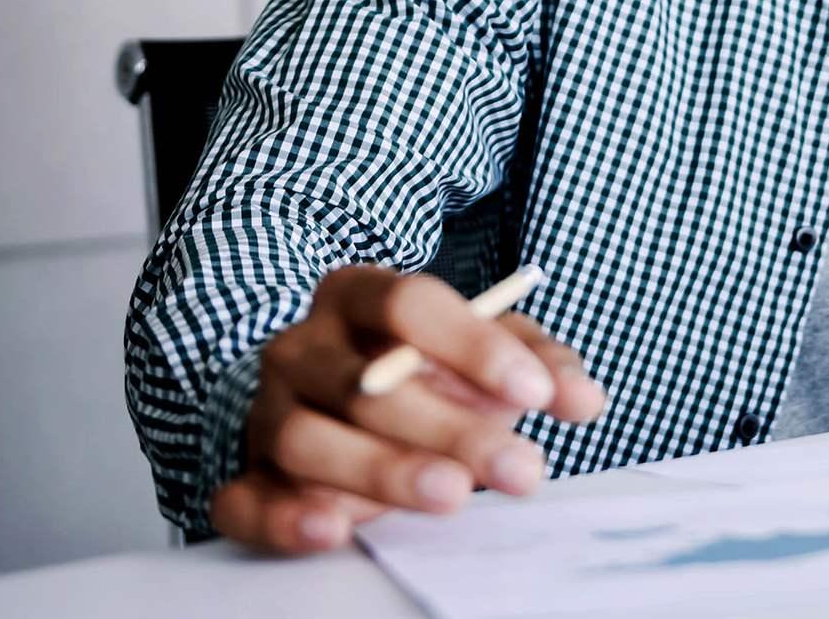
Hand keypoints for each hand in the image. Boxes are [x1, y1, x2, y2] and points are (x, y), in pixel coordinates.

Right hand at [210, 264, 607, 554]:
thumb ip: (540, 366)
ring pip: (306, 439)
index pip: (407, 303)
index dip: (472, 346)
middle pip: (363, 384)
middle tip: (521, 469)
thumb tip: (584, 399)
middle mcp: (302, 347)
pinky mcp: (248, 477)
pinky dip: (283, 519)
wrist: (343, 402)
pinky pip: (244, 500)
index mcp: (357, 296)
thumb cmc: (426, 373)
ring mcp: (267, 412)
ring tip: (451, 497)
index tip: (533, 394)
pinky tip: (335, 531)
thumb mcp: (486, 354)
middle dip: (448, 428)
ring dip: (382, 472)